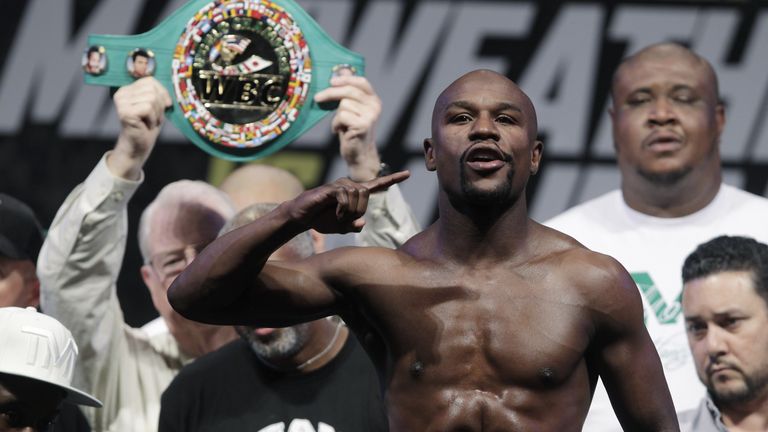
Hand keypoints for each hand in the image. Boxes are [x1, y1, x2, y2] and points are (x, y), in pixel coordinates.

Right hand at [107, 77, 171, 179]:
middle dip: (160, 105)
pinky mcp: (124, 112)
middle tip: (154, 118)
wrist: (139, 146)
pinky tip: (146, 125)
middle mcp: (122, 93)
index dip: (162, 93)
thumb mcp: (156, 106)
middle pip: (152, 89)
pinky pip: (148, 108)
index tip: (164, 106)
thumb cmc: (148, 126)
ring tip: (150, 121)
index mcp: (128, 89)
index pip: (150, 81)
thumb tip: (170, 82)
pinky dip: (153, 118)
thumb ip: (158, 93)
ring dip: (157, 113)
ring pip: (151, 98)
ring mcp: (122, 102)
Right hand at [284, 171, 409, 233]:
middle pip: (367, 195)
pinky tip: (336, 215)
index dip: (392, 180)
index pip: (377, 185)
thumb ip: (353, 225)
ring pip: (358, 196)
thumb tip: (362, 223)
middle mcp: (349, 185)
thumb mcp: (341, 227)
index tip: (408, 174)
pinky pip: (345, 196)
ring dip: (350, 211)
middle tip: (344, 219)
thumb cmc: (321, 220)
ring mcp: (340, 185)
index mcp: (355, 194)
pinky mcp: (331, 188)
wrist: (302, 217)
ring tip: (338, 217)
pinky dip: (343, 209)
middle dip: (358, 211)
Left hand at [314, 74, 381, 180]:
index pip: (361, 82)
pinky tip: (339, 131)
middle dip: (330, 93)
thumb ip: (347, 92)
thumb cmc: (351, 130)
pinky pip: (342, 116)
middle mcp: (375, 106)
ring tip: (340, 124)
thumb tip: (342, 70)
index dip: (346, 79)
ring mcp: (370, 116)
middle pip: (349, 91)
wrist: (359, 154)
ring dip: (336, 115)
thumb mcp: (350, 109)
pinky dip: (336, 124)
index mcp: (373, 100)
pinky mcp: (363, 125)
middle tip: (317, 98)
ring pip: (343, 105)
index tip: (331, 81)